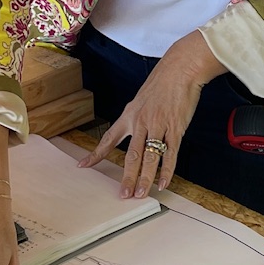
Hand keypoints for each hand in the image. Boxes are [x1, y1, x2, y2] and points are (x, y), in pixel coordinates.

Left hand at [84, 30, 224, 197]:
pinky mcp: (175, 128)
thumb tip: (137, 131)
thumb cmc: (162, 83)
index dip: (96, 154)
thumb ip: (138, 117)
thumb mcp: (142, 99)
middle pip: (131, 155)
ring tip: (141, 194)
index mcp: (129, 115)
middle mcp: (141, 122)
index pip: (108, 138)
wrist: (180, 70)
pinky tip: (164, 182)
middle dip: (126, 177)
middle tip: (123, 194)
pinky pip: (170, 153)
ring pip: (149, 157)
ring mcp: (158, 126)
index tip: (83, 166)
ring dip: (145, 178)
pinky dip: (167, 170)